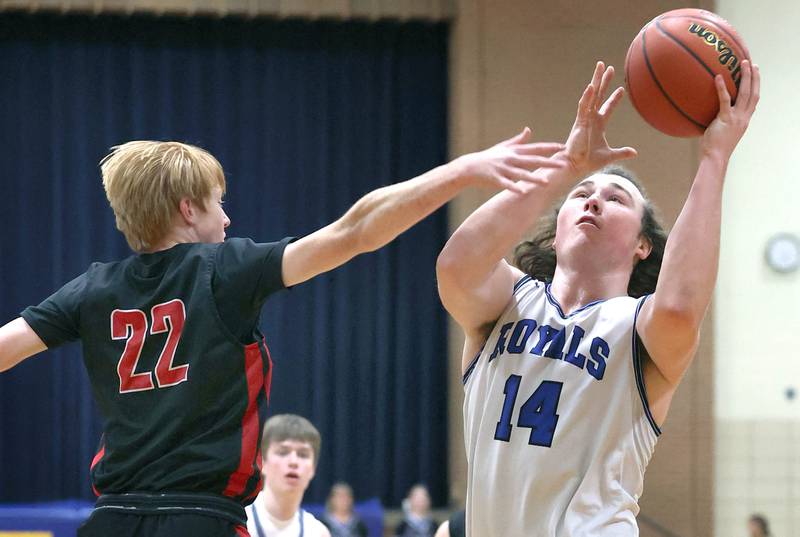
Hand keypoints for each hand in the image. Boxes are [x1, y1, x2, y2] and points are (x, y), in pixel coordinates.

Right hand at [455, 128, 565, 192]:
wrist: (469, 167)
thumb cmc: (488, 157)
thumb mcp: (503, 147)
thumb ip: (518, 140)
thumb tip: (528, 129)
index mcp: (514, 151)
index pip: (535, 148)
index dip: (549, 148)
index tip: (563, 148)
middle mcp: (510, 158)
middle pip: (532, 160)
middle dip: (548, 163)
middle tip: (562, 165)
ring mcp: (502, 169)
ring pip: (521, 174)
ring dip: (534, 178)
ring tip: (546, 183)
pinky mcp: (495, 179)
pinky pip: (506, 184)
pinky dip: (514, 188)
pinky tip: (523, 192)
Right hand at [561, 61, 636, 175]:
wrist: (577, 166)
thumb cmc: (589, 161)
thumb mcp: (610, 155)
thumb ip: (622, 152)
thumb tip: (635, 152)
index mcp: (598, 124)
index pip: (607, 107)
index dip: (614, 99)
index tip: (622, 89)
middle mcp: (591, 118)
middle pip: (598, 95)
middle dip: (603, 81)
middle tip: (609, 67)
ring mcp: (585, 118)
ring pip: (591, 95)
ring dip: (596, 80)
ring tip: (600, 66)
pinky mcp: (579, 122)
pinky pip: (583, 106)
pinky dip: (587, 96)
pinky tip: (591, 85)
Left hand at [701, 60, 758, 160]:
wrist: (715, 157)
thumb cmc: (714, 147)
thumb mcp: (722, 131)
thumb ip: (721, 121)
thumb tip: (709, 113)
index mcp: (744, 120)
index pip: (754, 100)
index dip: (756, 86)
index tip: (755, 75)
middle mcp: (744, 117)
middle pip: (753, 93)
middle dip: (754, 77)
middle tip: (751, 64)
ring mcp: (736, 118)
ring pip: (745, 93)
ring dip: (745, 77)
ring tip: (743, 63)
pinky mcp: (725, 119)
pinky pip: (725, 100)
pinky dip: (722, 88)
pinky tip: (717, 77)